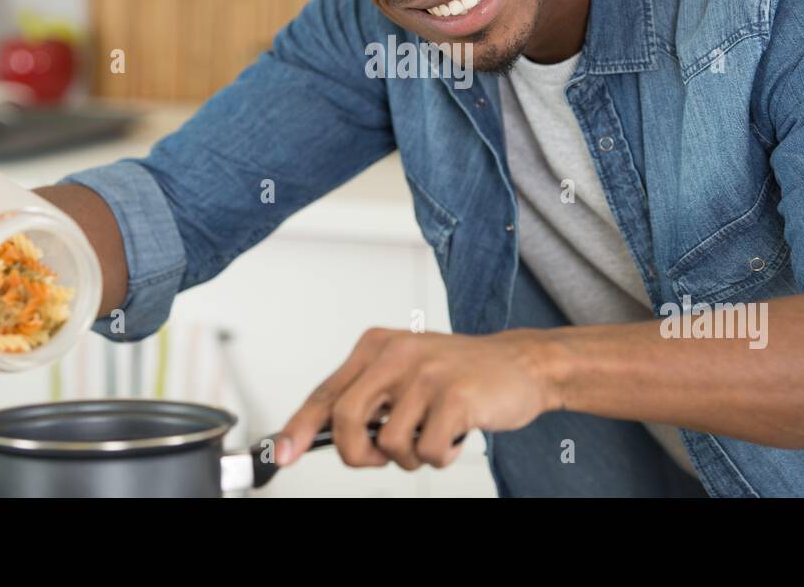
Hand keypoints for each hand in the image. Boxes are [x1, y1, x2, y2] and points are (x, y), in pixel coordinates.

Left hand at [275, 327, 559, 470]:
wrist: (521, 363)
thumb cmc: (460, 375)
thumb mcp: (407, 372)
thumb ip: (369, 397)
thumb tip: (325, 436)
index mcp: (377, 346)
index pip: (327, 392)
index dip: (299, 427)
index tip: (281, 454)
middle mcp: (396, 353)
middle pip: (346, 420)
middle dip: (358, 454)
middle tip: (381, 457)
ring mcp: (426, 373)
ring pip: (388, 444)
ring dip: (411, 456)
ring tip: (433, 435)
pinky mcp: (454, 395)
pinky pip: (426, 451)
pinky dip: (440, 456)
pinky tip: (454, 435)